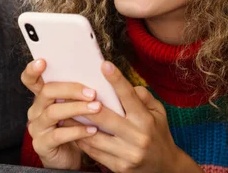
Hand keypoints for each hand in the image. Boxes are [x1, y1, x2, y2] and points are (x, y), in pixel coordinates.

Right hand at [21, 59, 102, 169]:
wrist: (70, 156)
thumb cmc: (75, 125)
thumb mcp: (76, 105)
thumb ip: (80, 91)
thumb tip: (101, 72)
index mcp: (43, 97)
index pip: (31, 80)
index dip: (33, 70)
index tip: (43, 61)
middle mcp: (36, 110)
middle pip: (47, 92)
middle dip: (71, 89)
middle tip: (92, 93)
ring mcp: (37, 127)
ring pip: (53, 112)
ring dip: (77, 108)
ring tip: (97, 108)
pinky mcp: (42, 144)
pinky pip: (59, 135)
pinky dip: (77, 131)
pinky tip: (92, 130)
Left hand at [71, 61, 201, 172]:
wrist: (165, 167)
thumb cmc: (158, 134)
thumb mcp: (159, 113)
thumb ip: (144, 98)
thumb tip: (127, 86)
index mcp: (146, 119)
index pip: (129, 97)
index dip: (116, 80)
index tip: (104, 65)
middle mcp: (137, 136)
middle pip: (105, 117)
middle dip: (85, 104)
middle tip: (69, 91)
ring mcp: (127, 153)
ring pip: (95, 136)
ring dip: (77, 124)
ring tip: (63, 112)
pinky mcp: (119, 167)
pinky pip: (94, 152)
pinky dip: (82, 140)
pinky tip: (72, 131)